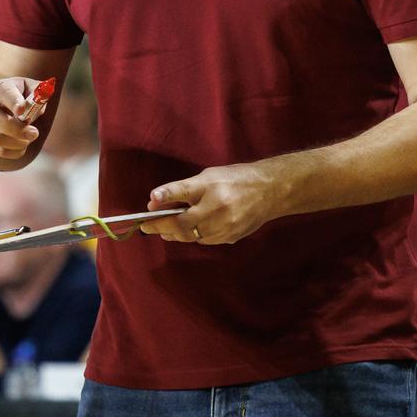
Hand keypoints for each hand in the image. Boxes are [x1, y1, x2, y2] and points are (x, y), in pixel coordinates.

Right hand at [0, 78, 47, 159]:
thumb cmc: (16, 96)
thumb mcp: (27, 87)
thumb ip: (38, 92)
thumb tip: (42, 100)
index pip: (4, 93)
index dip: (13, 102)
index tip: (22, 109)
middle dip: (17, 129)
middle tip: (35, 133)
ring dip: (19, 142)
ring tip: (29, 136)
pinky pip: (1, 151)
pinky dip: (16, 150)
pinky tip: (22, 142)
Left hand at [141, 162, 281, 244]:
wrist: (269, 191)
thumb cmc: (235, 179)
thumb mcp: (209, 176)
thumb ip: (185, 189)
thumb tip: (157, 201)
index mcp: (211, 186)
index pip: (182, 191)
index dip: (165, 196)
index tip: (149, 202)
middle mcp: (217, 207)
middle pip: (181, 223)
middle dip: (160, 226)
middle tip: (146, 226)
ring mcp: (224, 225)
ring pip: (191, 236)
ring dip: (174, 234)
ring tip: (164, 230)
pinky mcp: (230, 237)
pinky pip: (204, 240)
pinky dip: (193, 236)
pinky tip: (190, 229)